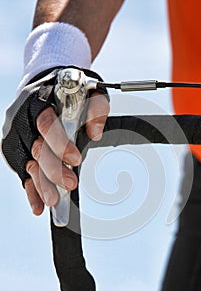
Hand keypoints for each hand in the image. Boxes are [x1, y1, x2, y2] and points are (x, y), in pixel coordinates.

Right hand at [25, 92, 109, 214]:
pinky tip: (39, 204)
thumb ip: (96, 108)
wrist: (44, 85)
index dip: (59, 142)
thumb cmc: (67, 90)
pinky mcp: (14, 148)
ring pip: (28, 163)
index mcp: (39, 100)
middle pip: (36, 148)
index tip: (75, 159)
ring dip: (41, 184)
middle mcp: (22, 117)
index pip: (46, 123)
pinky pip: (22, 171)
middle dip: (52, 169)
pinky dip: (31, 189)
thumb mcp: (89, 90)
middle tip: (70, 184)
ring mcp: (16, 134)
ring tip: (54, 200)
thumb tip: (95, 134)